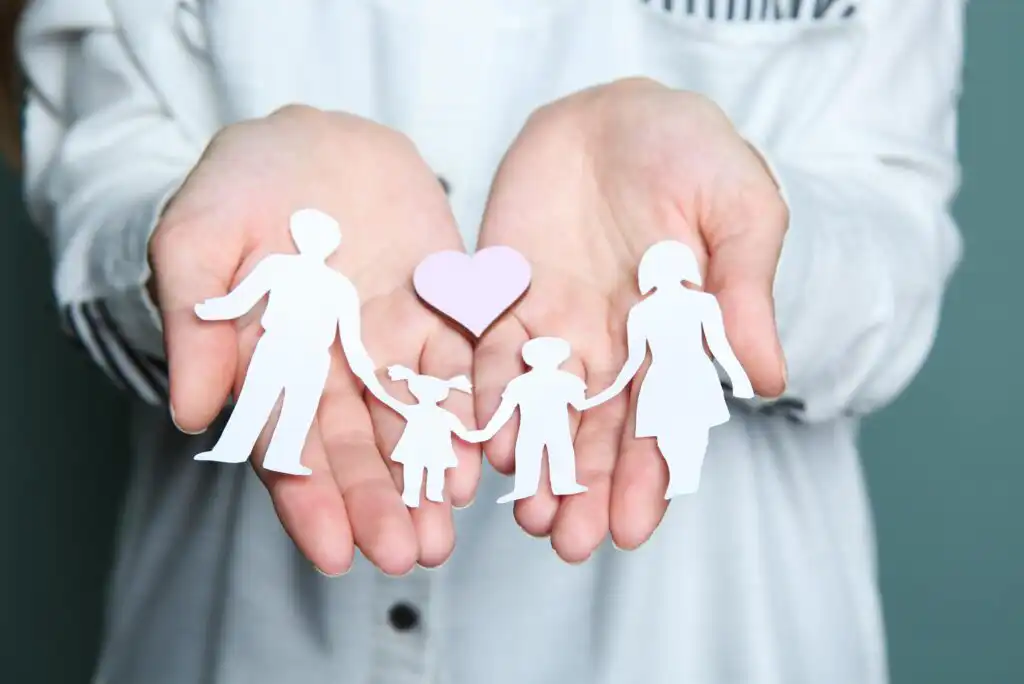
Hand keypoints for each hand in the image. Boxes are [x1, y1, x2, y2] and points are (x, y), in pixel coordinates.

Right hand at [150, 106, 478, 575]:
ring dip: (434, 474)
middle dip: (382, 503)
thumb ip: (195, 320)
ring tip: (452, 524)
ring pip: (416, 419)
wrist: (314, 139)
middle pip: (360, 447)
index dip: (311, 501)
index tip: (333, 553)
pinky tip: (490, 446)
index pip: (288, 447)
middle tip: (411, 555)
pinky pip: (464, 362)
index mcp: (273, 365)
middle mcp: (337, 369)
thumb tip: (192, 414)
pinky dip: (476, 403)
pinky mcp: (443, 310)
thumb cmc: (241, 185)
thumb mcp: (198, 237)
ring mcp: (393, 342)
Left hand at [474, 78, 786, 561]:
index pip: (661, 421)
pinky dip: (484, 399)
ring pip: (541, 409)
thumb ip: (743, 291)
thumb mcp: (738, 209)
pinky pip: (487, 357)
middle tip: (567, 543)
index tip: (632, 529)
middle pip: (597, 432)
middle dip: (584, 489)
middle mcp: (612, 345)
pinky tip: (483, 442)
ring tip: (525, 512)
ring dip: (534, 462)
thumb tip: (768, 377)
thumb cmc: (691, 153)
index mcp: (672, 336)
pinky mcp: (504, 298)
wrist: (614, 111)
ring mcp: (554, 325)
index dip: (647, 477)